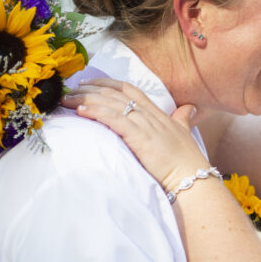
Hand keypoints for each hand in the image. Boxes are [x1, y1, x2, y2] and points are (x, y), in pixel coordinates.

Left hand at [62, 79, 207, 191]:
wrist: (192, 178)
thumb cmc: (188, 161)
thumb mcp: (184, 134)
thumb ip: (183, 119)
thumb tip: (189, 108)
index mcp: (158, 113)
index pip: (129, 89)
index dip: (108, 83)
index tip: (90, 83)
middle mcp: (149, 115)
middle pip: (115, 93)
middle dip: (91, 89)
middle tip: (72, 89)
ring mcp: (145, 125)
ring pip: (111, 103)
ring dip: (86, 99)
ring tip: (68, 99)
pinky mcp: (139, 137)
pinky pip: (114, 119)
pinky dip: (96, 112)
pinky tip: (81, 111)